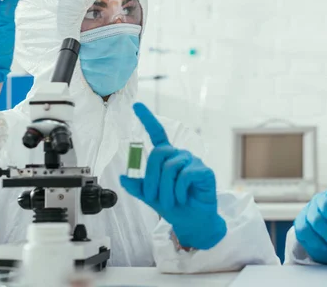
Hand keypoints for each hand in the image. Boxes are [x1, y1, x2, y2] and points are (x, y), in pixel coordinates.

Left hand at [120, 103, 226, 249]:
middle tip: (152, 196)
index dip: (147, 119)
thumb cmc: (175, 206)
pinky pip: (185, 175)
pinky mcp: (204, 171)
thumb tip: (122, 177)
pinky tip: (182, 198)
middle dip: (151, 178)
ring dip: (165, 190)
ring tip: (170, 201)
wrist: (192, 221)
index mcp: (167, 158)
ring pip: (170, 168)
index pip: (158, 133)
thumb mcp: (151, 197)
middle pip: (159, 154)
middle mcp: (180, 156)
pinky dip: (179, 190)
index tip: (136, 105)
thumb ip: (138, 186)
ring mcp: (193, 162)